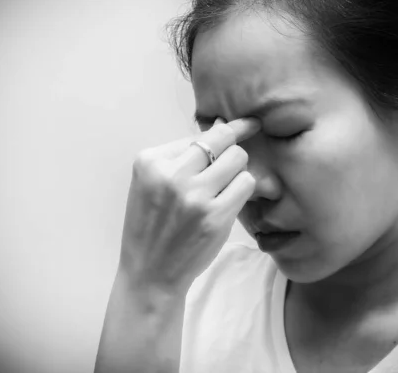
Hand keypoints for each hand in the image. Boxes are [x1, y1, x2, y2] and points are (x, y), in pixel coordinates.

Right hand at [118, 117, 261, 294]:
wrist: (150, 273)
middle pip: (222, 139)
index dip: (225, 131)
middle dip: (231, 151)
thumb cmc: (152, 227)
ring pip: (238, 158)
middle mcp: (170, 174)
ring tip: (223, 189)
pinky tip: (229, 202)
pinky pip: (246, 184)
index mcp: (149, 161)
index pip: (199, 135)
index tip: (248, 124)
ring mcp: (194, 195)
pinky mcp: (215, 216)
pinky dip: (243, 190)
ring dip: (238, 171)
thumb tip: (222, 127)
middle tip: (227, 169)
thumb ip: (181, 157)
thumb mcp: (151, 184)